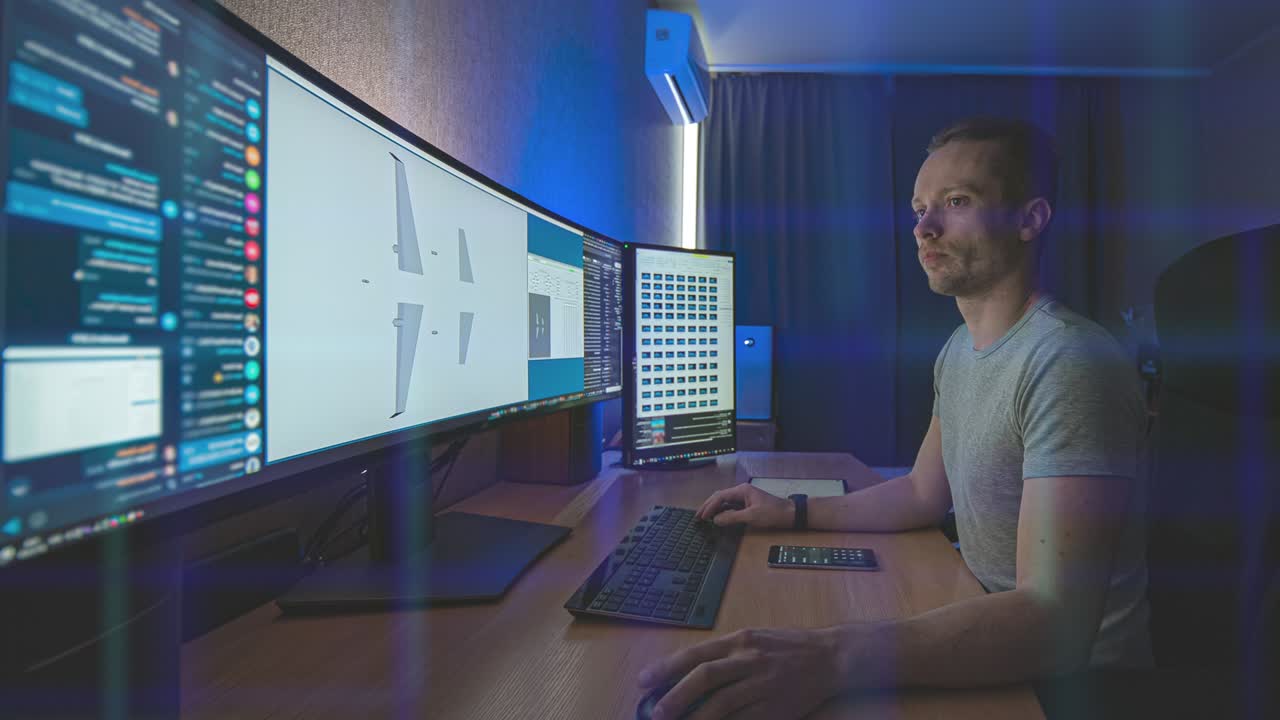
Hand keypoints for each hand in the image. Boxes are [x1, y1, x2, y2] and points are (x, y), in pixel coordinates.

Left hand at [638, 627, 842, 719]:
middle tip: (655, 713)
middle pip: (705, 676)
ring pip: (722, 703)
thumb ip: (724, 653)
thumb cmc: (787, 647)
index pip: (696, 653)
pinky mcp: (774, 707)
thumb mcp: (753, 639)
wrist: (830, 656)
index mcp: (739, 640)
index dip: (666, 667)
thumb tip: (688, 670)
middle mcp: (748, 659)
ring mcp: (762, 684)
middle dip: (676, 695)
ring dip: (695, 717)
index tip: (643, 681)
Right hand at [695, 483, 793, 528]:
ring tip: (704, 516)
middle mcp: (741, 491)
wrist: (790, 514)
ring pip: (724, 500)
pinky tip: (718, 516)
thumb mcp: (751, 517)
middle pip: (720, 496)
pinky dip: (722, 510)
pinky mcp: (748, 503)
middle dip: (708, 505)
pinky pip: (730, 505)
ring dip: (714, 508)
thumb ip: (732, 517)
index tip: (702, 517)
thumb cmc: (772, 513)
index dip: (709, 507)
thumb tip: (716, 520)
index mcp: (741, 490)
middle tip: (698, 516)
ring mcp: (745, 497)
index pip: (720, 496)